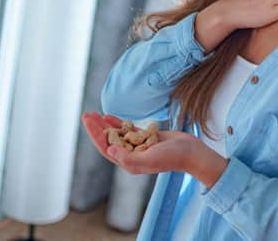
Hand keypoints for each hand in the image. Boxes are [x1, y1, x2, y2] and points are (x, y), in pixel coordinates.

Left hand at [82, 112, 201, 174]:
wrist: (191, 153)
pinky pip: (128, 130)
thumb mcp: (150, 159)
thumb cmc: (172, 157)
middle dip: (97, 127)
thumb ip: (128, 158)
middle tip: (86, 114)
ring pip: (117, 134)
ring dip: (105, 124)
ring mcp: (139, 147)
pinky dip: (119, 123)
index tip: (88, 120)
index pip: (106, 148)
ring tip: (95, 113)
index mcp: (129, 163)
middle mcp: (131, 156)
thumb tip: (110, 151)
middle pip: (109, 140)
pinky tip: (110, 116)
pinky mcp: (147, 139)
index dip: (95, 134)